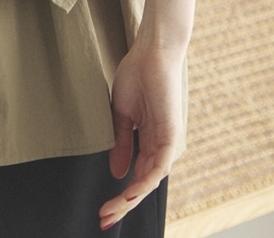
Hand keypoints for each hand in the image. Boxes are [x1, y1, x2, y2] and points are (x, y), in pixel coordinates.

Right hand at [98, 41, 183, 230]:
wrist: (150, 52)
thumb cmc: (137, 76)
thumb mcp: (122, 114)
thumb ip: (122, 143)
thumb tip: (117, 172)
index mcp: (150, 140)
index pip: (136, 175)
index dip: (120, 195)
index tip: (102, 211)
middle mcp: (162, 146)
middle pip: (142, 183)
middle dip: (123, 204)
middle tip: (104, 220)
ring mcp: (168, 141)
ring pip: (150, 179)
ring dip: (131, 198)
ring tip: (111, 211)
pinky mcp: (171, 134)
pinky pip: (158, 165)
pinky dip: (143, 180)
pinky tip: (129, 192)